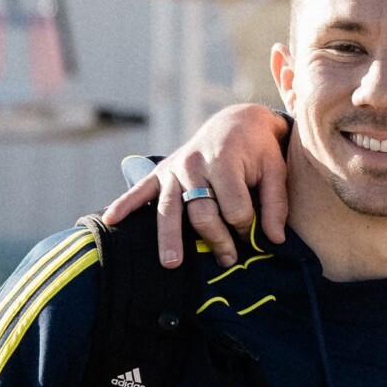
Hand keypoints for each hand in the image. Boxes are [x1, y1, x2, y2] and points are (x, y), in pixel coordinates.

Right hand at [101, 103, 293, 268]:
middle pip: (201, 212)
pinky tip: (110, 220)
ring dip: (170, 237)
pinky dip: (125, 204)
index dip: (247, 225)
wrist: (235, 122)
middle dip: (216, 240)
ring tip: (172, 264)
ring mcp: (174, 168)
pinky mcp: (161, 172)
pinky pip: (141, 190)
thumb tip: (275, 239)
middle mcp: (194, 163)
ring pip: (170, 208)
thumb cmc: (258, 150)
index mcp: (225, 160)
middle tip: (229, 259)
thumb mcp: (276, 169)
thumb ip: (276, 203)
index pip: (234, 207)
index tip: (255, 231)